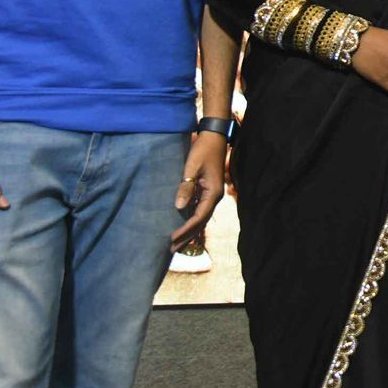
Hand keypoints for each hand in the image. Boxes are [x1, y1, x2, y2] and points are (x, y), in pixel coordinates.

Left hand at [170, 131, 227, 251]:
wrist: (213, 138)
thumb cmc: (202, 150)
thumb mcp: (191, 167)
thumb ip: (186, 187)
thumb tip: (179, 207)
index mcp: (213, 194)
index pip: (198, 217)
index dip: (185, 230)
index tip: (172, 239)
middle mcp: (215, 197)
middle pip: (201, 222)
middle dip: (187, 236)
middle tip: (172, 250)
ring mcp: (212, 195)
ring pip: (201, 218)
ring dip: (190, 231)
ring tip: (177, 244)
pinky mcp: (208, 191)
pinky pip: (200, 211)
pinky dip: (192, 221)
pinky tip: (183, 226)